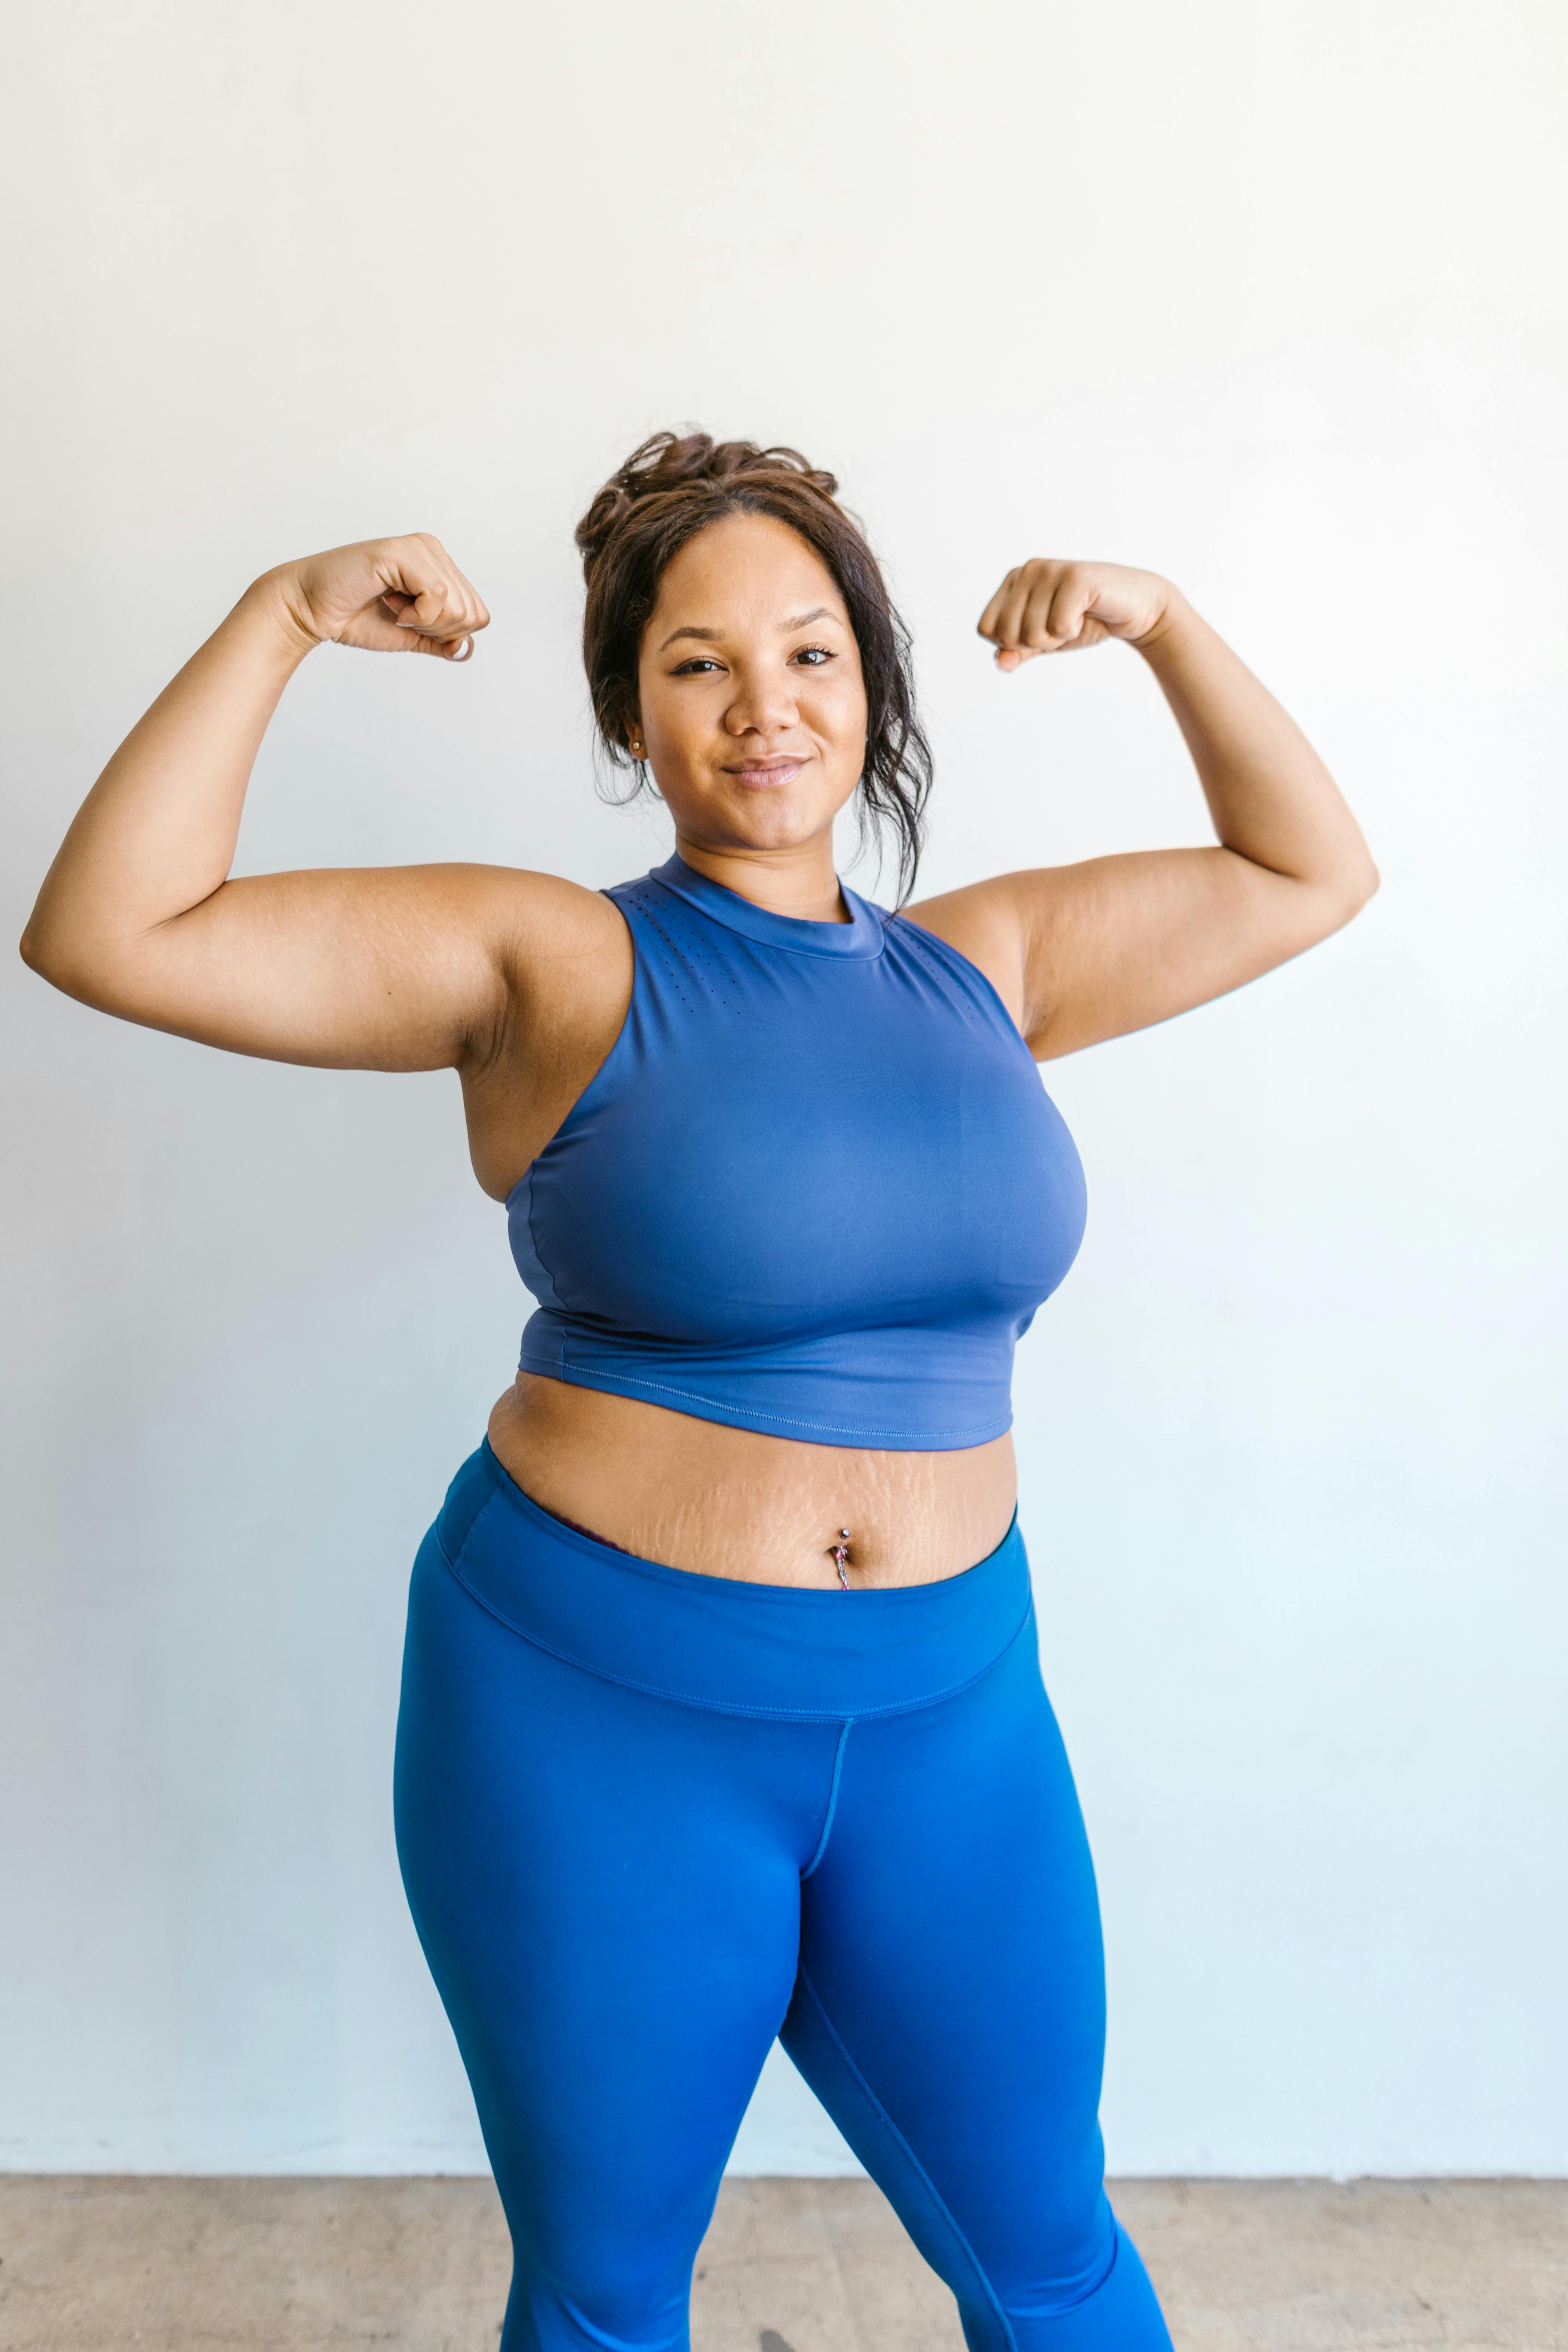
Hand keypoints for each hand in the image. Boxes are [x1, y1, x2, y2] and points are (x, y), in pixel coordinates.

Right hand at [273, 534, 490, 660]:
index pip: (478, 614)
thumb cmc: (355, 618)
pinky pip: (438, 596)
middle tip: (400, 615)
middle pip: (473, 613)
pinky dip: (416, 614)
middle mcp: (433, 550)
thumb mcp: (411, 636)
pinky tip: (388, 602)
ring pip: (459, 605)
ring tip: (392, 605)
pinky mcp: (402, 552)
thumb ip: (442, 642)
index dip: (448, 634)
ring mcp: (419, 548)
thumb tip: (467, 649)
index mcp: (440, 566)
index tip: (411, 622)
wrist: (311, 610)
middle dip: (438, 630)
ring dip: (424, 621)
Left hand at [977, 559, 1172, 671]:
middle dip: (1036, 643)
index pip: (986, 628)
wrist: (1134, 610)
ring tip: (1076, 619)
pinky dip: (1075, 631)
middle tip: (1062, 626)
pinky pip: (1058, 627)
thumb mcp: (1045, 640)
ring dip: (1058, 639)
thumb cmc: (1086, 620)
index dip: (1013, 644)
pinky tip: (1087, 614)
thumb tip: (1000, 663)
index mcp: (1013, 581)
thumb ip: (1018, 651)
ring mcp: (1050, 570)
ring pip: (1031, 633)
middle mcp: (1027, 569)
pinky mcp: (1075, 577)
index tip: (1042, 630)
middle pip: (1006, 634)